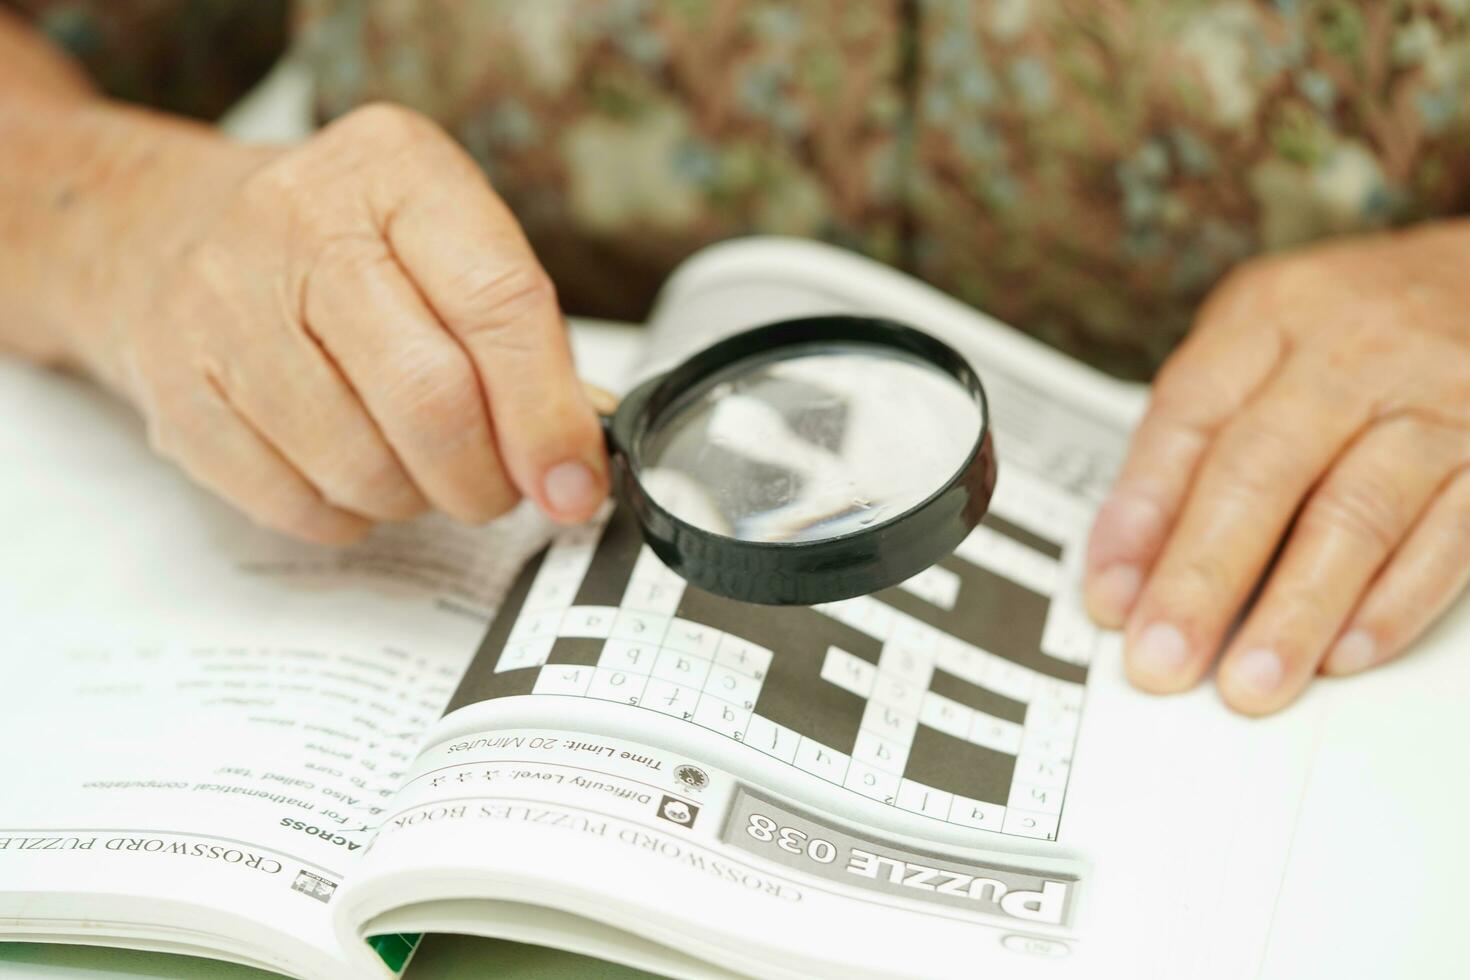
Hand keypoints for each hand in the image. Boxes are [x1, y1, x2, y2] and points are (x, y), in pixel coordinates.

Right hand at [94, 104, 607, 542]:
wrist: (166, 229)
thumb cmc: (341, 246)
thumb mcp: (446, 244)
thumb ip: (524, 341)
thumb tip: (573, 465)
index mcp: (396, 171)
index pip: (499, 306)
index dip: (548, 418)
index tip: (573, 483)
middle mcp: (300, 221)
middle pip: (431, 400)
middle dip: (484, 479)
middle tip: (496, 488)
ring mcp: (223, 305)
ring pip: (363, 469)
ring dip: (414, 498)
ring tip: (413, 464)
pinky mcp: (176, 390)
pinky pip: (296, 504)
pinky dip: (347, 514)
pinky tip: (348, 469)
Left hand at [1084, 222, 1469, 714]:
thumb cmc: (1355, 327)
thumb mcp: (1260, 340)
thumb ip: (1194, 439)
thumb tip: (1129, 566)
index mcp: (1270, 317)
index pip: (1189, 418)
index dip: (1142, 513)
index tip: (1108, 594)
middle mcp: (1352, 352)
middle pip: (1263, 471)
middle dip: (1203, 576)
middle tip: (1162, 657)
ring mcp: (1439, 400)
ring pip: (1356, 514)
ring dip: (1297, 609)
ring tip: (1250, 681)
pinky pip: (1450, 538)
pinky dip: (1394, 604)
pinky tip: (1345, 654)